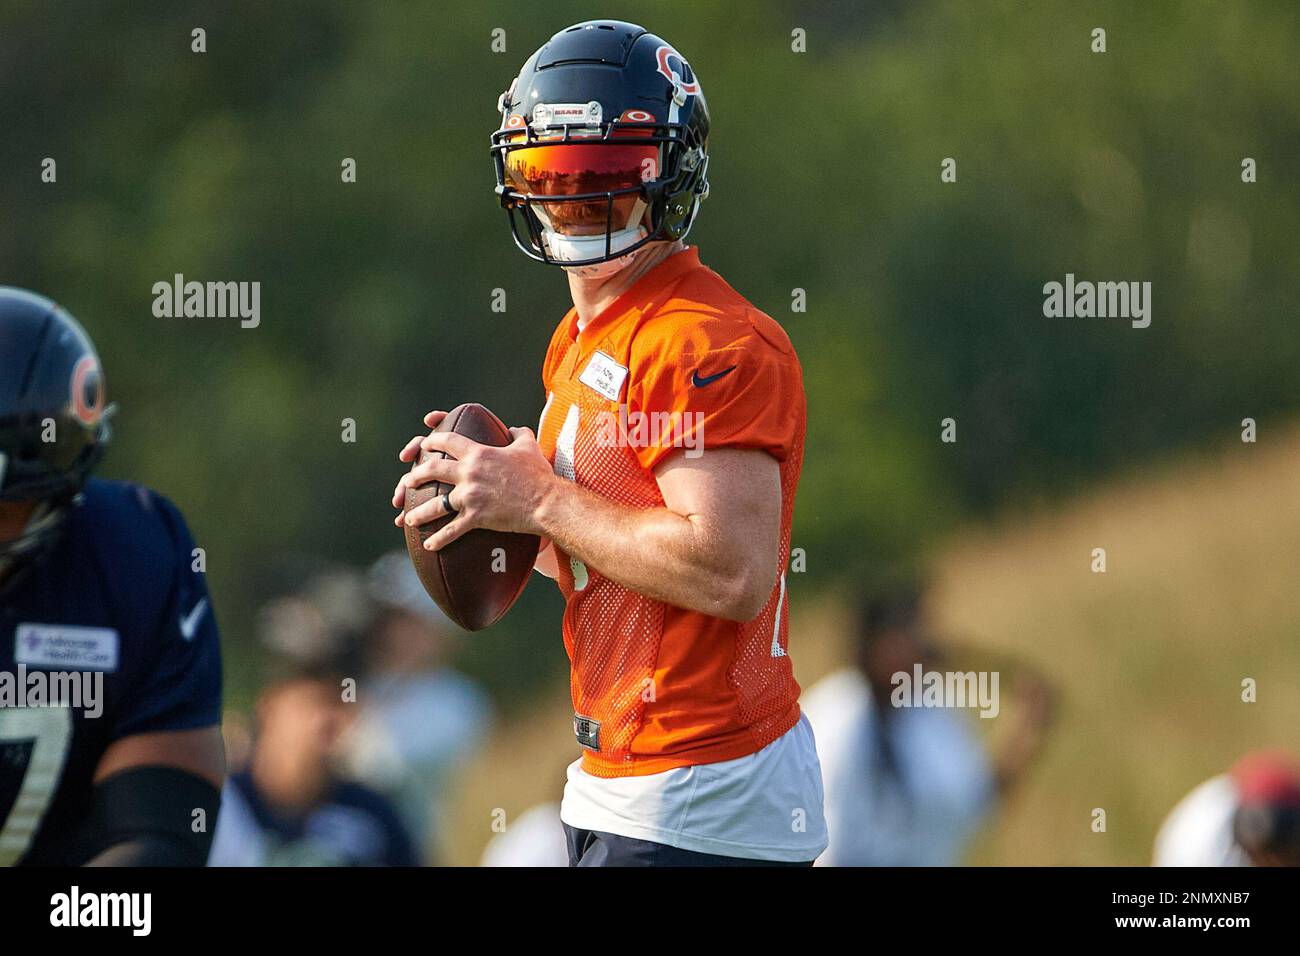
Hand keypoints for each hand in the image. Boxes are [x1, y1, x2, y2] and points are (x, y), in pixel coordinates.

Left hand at [394, 422, 558, 550]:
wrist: (546, 501)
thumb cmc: (538, 474)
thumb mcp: (528, 446)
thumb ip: (518, 434)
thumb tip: (513, 428)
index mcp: (479, 453)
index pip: (447, 442)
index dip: (432, 441)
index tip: (423, 445)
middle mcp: (469, 473)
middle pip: (432, 470)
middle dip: (415, 476)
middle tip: (407, 482)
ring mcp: (470, 496)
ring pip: (435, 504)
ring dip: (419, 512)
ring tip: (408, 519)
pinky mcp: (476, 517)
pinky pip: (452, 530)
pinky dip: (439, 540)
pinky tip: (429, 546)